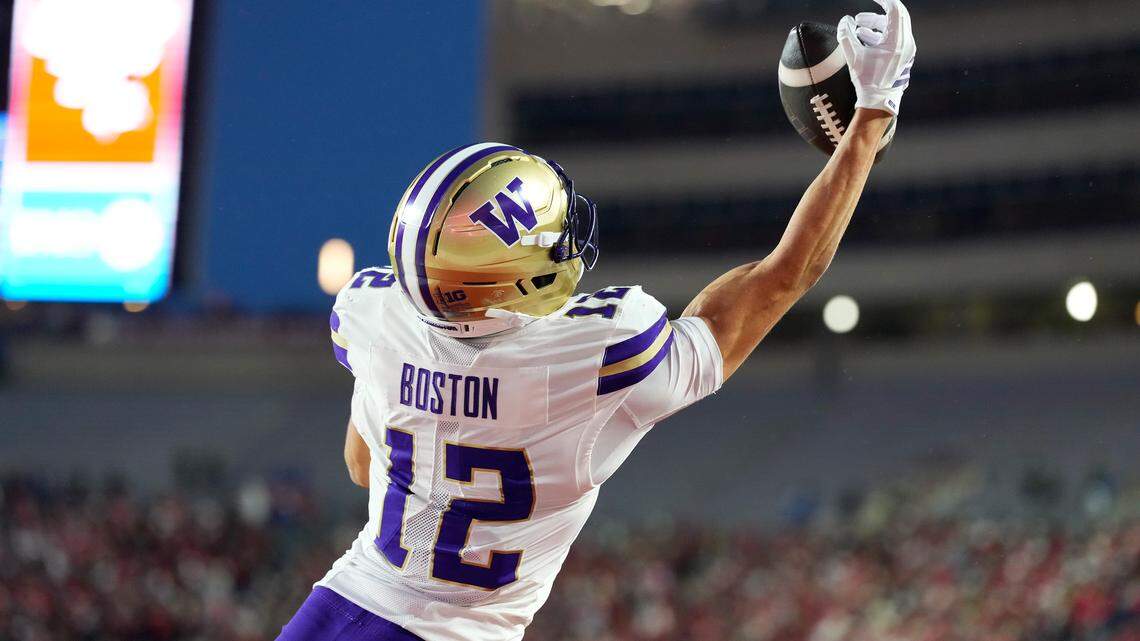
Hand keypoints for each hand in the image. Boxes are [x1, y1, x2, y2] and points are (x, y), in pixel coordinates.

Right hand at [837, 0, 915, 115]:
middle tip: (862, 14)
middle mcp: (906, 43)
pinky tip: (865, 37)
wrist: (879, 101)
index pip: (894, 9)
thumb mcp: (853, 56)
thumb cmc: (867, 79)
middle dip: (878, 12)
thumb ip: (846, 35)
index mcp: (896, 41)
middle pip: (897, 16)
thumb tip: (845, 21)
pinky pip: (895, 37)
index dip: (883, 0)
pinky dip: (881, 33)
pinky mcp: (904, 55)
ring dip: (877, 23)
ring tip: (859, 26)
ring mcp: (907, 49)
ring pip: (894, 27)